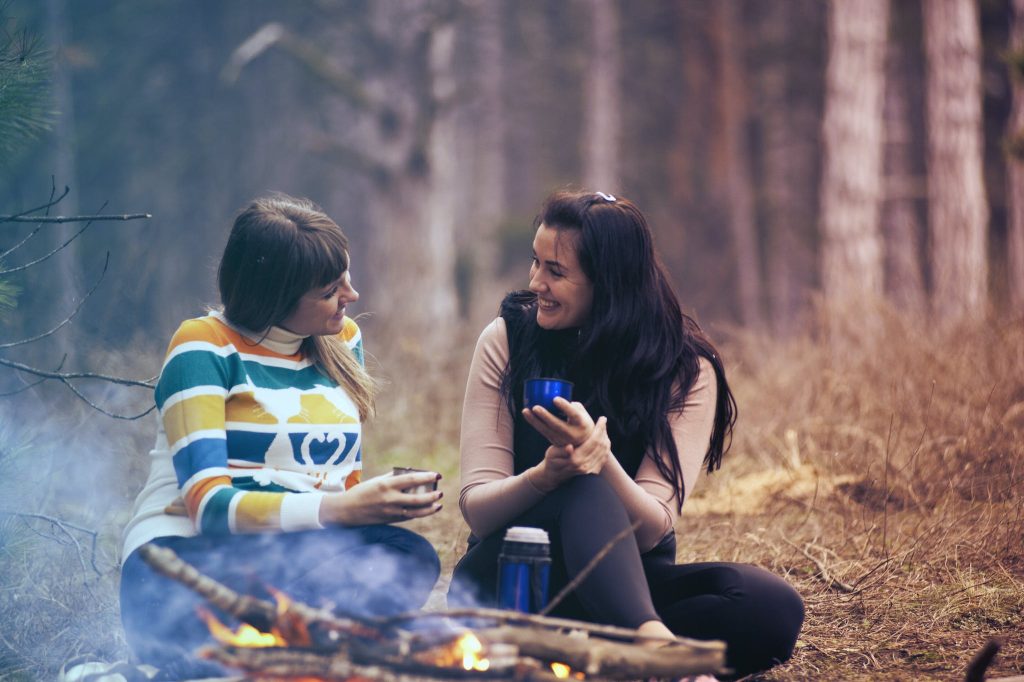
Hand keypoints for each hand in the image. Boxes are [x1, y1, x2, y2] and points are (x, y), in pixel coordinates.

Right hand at [319, 471, 442, 525]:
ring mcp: (390, 511)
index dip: (426, 477)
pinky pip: (408, 517)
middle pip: (416, 498)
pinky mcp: (390, 520)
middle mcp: (390, 499)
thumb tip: (411, 473)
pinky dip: (419, 514)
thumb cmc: (363, 492)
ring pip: (415, 512)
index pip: (411, 480)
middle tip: (440, 492)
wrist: (346, 511)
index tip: (437, 474)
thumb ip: (393, 477)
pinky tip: (427, 510)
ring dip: (429, 508)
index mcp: (386, 485)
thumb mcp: (377, 481)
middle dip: (431, 496)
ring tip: (439, 504)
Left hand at [522, 397, 594, 446]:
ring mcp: (563, 440)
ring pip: (546, 430)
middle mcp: (572, 434)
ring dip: (534, 421)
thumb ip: (571, 405)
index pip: (573, 415)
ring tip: (525, 411)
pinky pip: (543, 431)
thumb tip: (555, 397)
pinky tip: (527, 415)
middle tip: (535, 407)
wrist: (584, 442)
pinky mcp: (554, 442)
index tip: (555, 398)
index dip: (564, 407)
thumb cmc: (582, 421)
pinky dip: (534, 423)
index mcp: (582, 424)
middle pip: (557, 425)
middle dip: (545, 416)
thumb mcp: (582, 412)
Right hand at [529, 417, 610, 491]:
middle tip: (603, 420)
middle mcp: (585, 466)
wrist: (554, 475)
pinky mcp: (593, 471)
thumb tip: (569, 447)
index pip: (593, 441)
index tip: (602, 418)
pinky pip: (604, 457)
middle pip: (601, 445)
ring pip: (604, 451)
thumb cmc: (552, 460)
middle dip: (603, 431)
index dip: (599, 429)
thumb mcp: (552, 453)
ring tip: (603, 428)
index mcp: (576, 460)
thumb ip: (561, 451)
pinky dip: (606, 447)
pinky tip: (603, 439)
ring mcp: (590, 470)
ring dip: (605, 438)